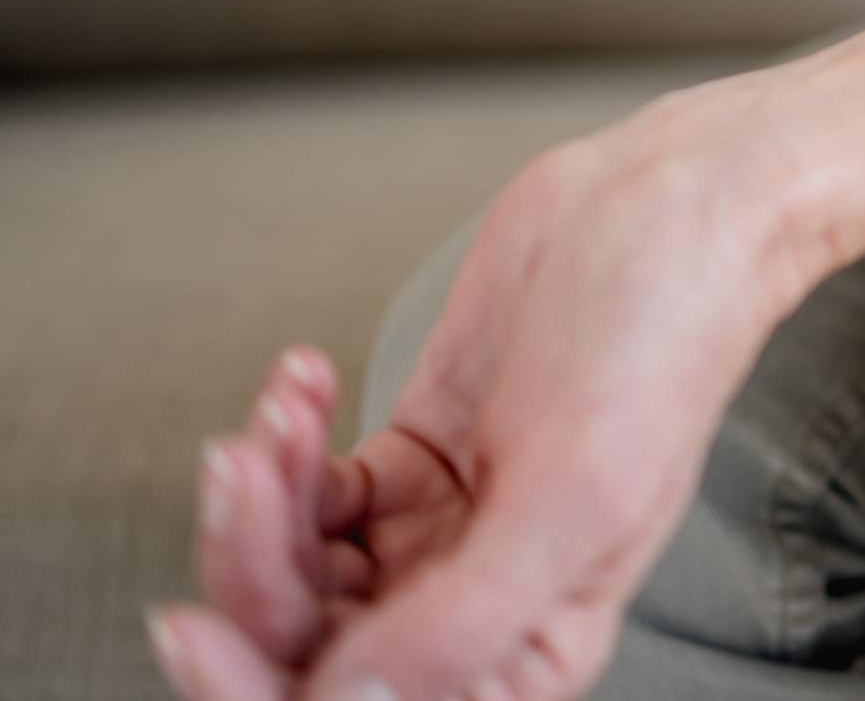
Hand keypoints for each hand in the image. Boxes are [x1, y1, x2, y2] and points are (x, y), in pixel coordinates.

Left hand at [148, 76, 836, 700]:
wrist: (664, 212)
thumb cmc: (663, 342)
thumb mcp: (579, 496)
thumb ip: (467, 619)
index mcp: (537, 644)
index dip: (267, 687)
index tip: (201, 626)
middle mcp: (481, 604)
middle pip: (312, 645)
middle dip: (255, 563)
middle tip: (243, 469)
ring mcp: (441, 534)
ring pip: (296, 570)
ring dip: (267, 493)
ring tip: (283, 411)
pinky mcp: (413, 463)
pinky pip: (311, 492)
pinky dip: (290, 439)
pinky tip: (306, 381)